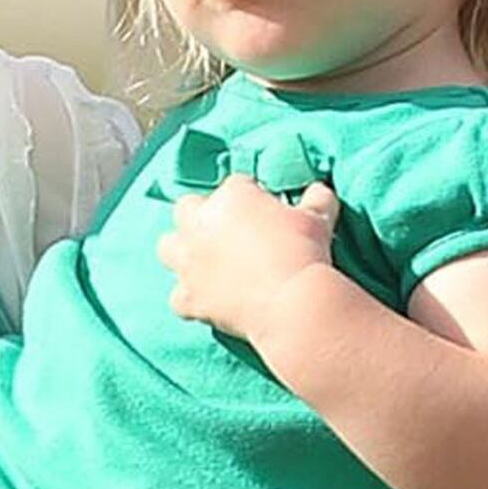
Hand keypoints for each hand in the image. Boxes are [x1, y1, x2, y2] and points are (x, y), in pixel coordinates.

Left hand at [158, 175, 338, 346]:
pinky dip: (190, 298)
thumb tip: (319, 192)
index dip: (252, 199)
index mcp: (232, 196)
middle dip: (202, 216)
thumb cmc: (305, 253)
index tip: (265, 214)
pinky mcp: (189, 297)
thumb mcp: (318, 218)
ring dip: (182, 251)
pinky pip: (178, 297)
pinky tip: (207, 301)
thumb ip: (316, 199)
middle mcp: (200, 223)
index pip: (236, 186)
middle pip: (187, 207)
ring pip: (167, 247)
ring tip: (204, 261)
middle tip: (228, 232)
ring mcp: (189, 262)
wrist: (292, 302)